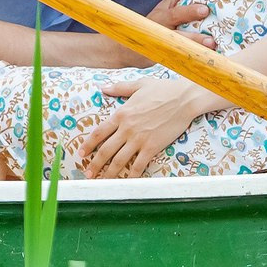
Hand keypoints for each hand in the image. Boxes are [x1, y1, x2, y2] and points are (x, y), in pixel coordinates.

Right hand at [76, 0, 215, 67]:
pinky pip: (176, 56)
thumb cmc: (150, 27)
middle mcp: (160, 22)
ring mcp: (159, 39)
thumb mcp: (162, 9)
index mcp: (163, 11)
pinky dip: (188, 58)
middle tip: (205, 10)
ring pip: (178, 38)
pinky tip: (201, 59)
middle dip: (190, 12)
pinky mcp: (159, 55)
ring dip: (194, 40)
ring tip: (211, 42)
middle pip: (174, 14)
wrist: (124, 50)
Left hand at [77, 72, 216, 177]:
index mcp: (121, 113)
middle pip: (105, 150)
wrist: (184, 99)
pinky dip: (132, 175)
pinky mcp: (152, 147)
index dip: (88, 144)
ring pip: (119, 160)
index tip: (81, 153)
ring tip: (101, 181)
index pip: (99, 132)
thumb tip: (104, 88)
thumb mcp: (138, 85)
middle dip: (95, 164)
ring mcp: (139, 139)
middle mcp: (127, 128)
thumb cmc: (163, 89)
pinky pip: (139, 165)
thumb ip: (119, 88)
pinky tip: (127, 182)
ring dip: (109, 172)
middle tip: (88, 173)